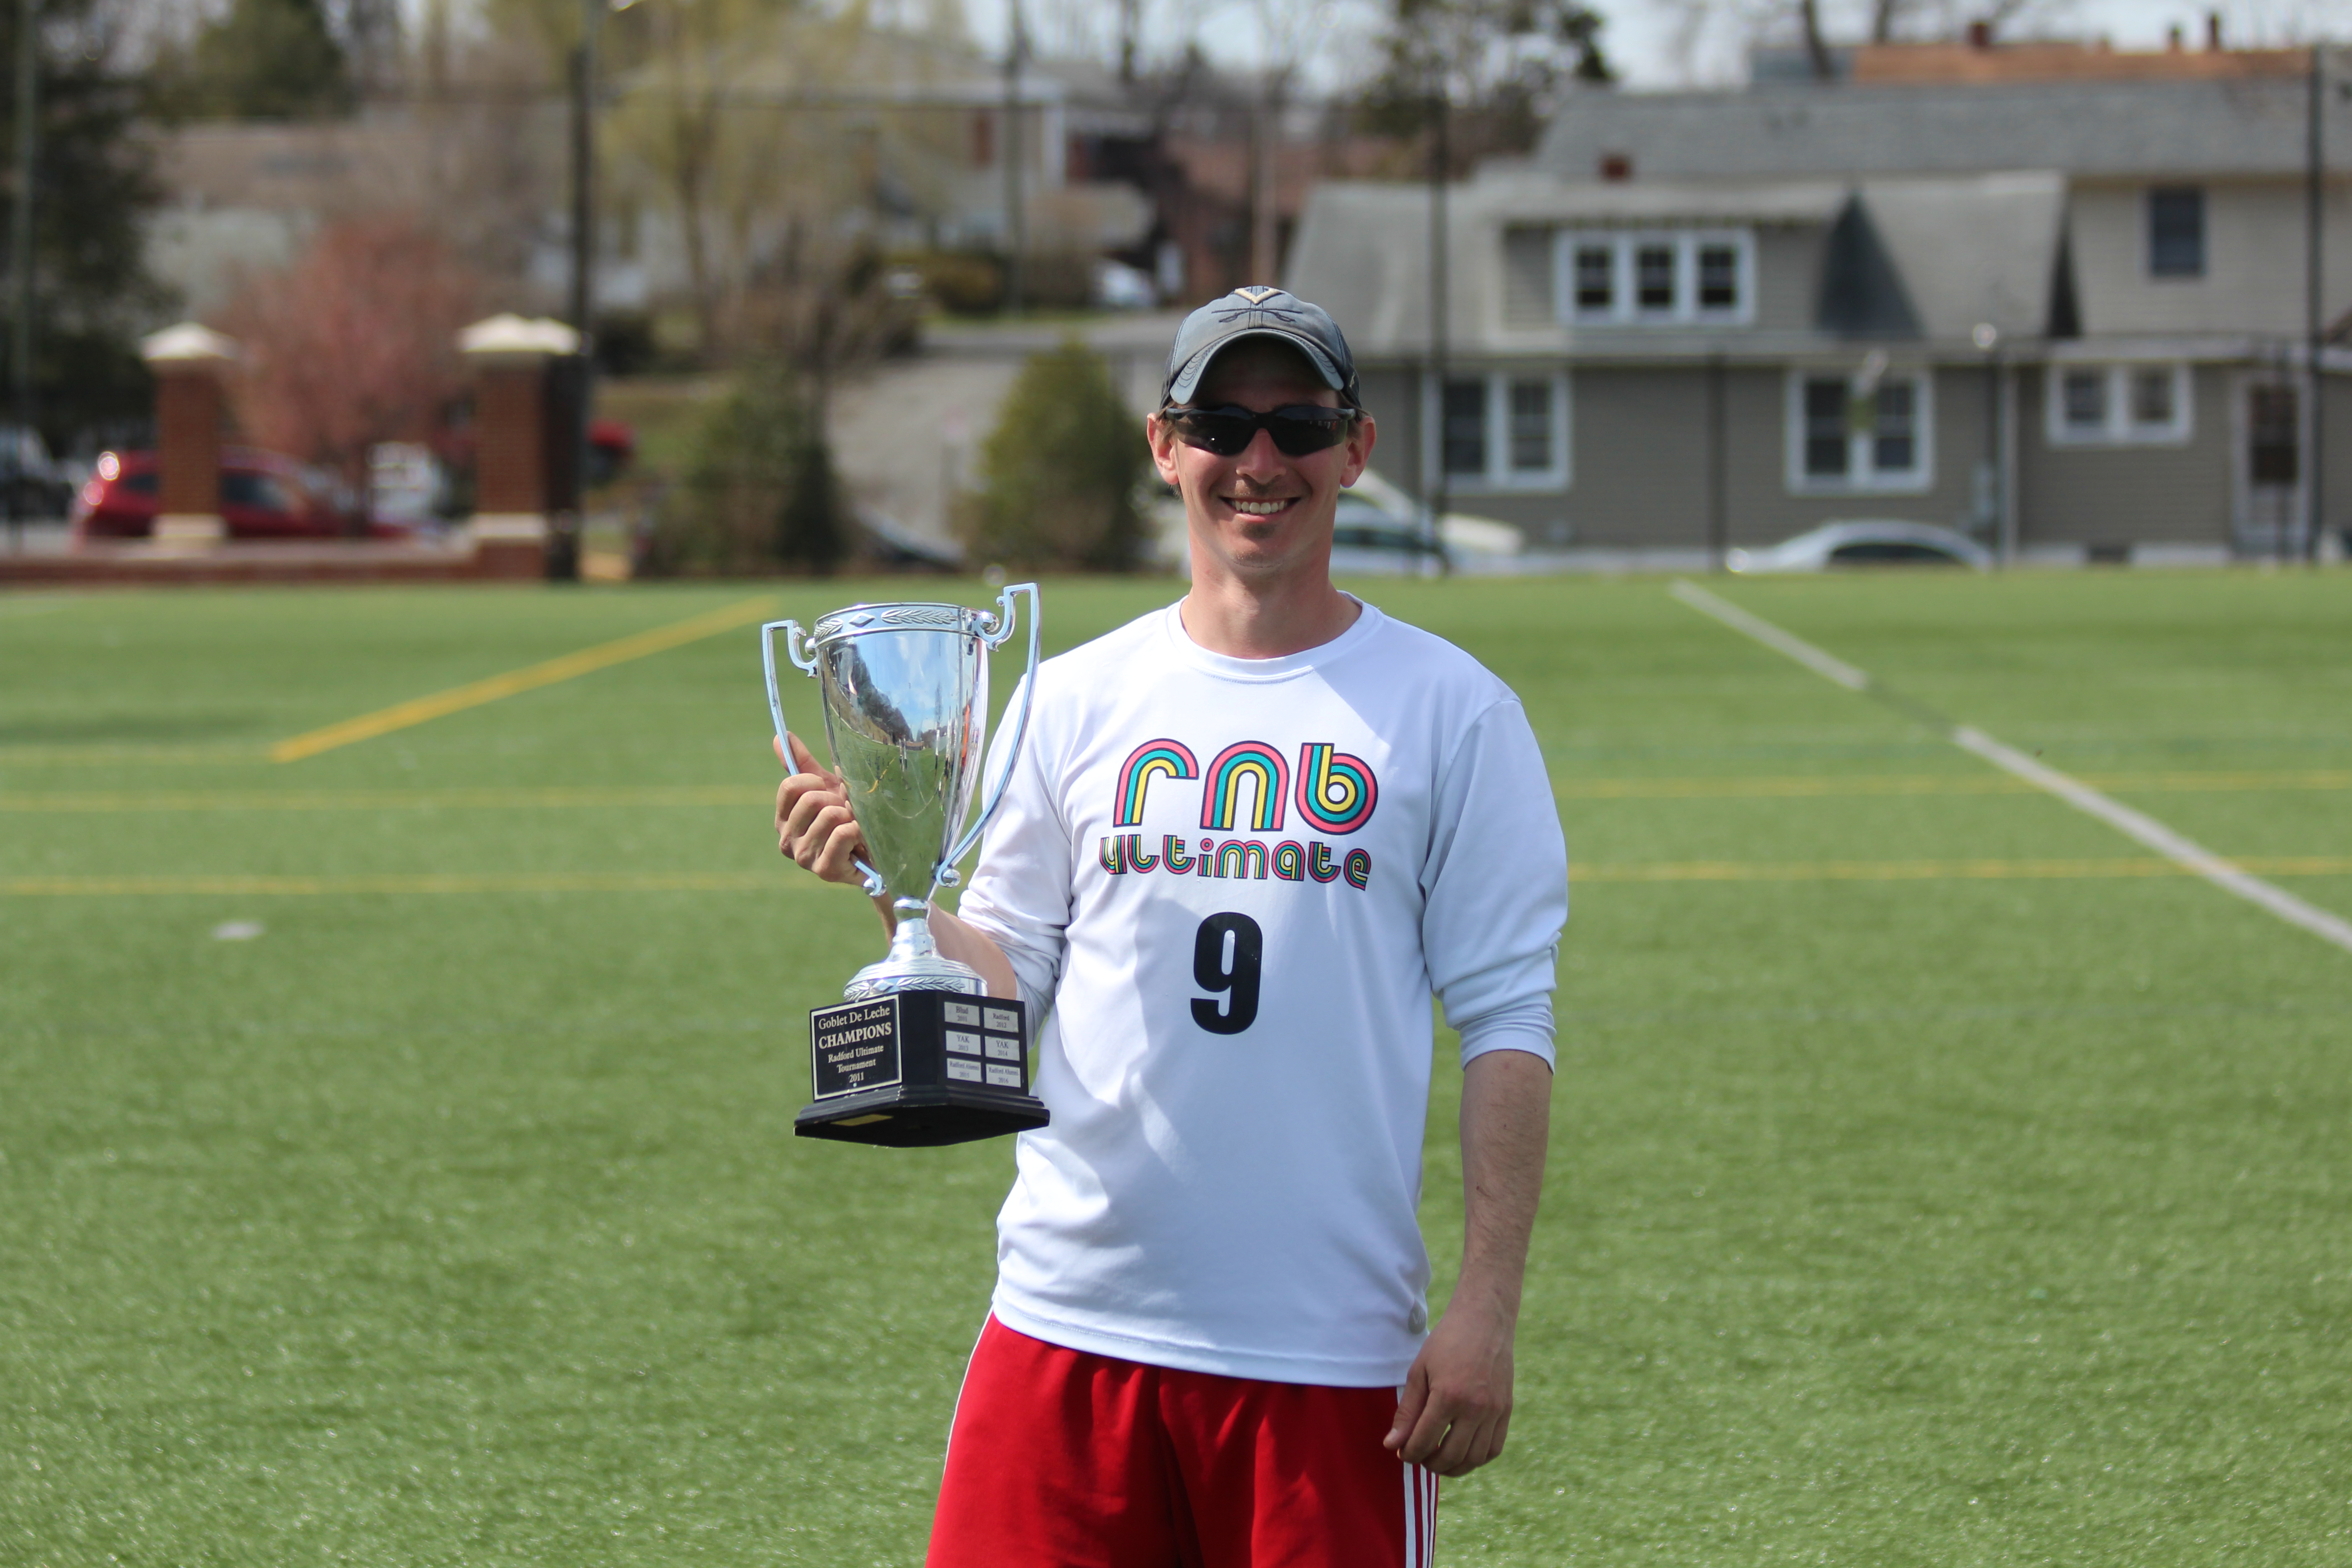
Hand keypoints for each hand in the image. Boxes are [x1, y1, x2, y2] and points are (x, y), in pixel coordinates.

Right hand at [774, 732, 872, 887]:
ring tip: (854, 828)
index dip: (815, 781)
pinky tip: (859, 842)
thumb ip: (803, 764)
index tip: (828, 790)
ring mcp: (804, 858)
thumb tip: (781, 736)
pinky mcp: (824, 870)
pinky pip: (843, 833)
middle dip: (837, 800)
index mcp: (783, 819)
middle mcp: (787, 840)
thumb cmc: (847, 819)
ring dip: (851, 816)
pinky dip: (858, 831)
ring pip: (830, 815)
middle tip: (846, 813)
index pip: (790, 786)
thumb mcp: (827, 788)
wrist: (874, 855)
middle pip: (811, 799)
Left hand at [1383, 1295, 1515, 1476]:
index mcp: (1448, 1396)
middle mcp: (1475, 1408)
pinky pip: (1493, 1449)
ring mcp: (1494, 1411)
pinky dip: (1476, 1458)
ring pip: (1474, 1458)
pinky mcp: (1506, 1410)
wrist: (1485, 1320)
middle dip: (1429, 1464)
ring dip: (1453, 1467)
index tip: (1402, 1453)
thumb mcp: (1419, 1371)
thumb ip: (1407, 1411)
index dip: (1410, 1453)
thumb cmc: (1447, 1342)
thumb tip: (1393, 1445)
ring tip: (1438, 1459)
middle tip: (1419, 1457)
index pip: (1425, 1441)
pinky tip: (1462, 1453)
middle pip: (1450, 1456)